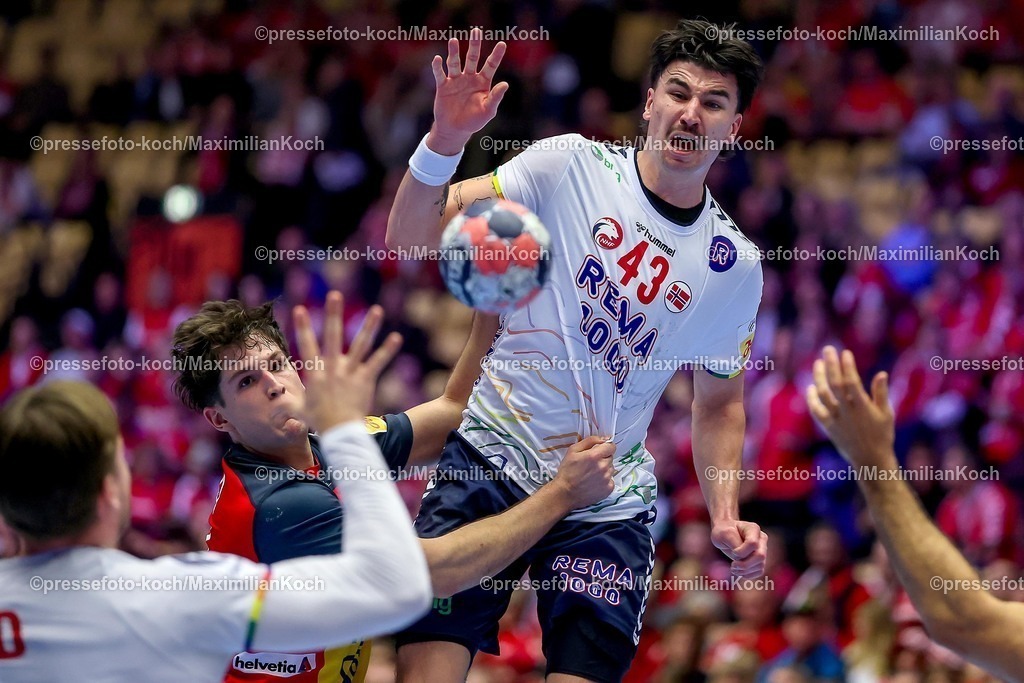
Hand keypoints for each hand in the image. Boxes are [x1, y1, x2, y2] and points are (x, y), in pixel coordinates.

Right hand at [292, 291, 401, 433]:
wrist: (340, 432)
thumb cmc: (319, 421)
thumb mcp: (299, 409)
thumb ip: (286, 401)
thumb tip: (270, 397)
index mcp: (316, 372)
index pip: (307, 345)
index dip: (303, 327)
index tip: (300, 309)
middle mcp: (333, 368)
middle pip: (333, 336)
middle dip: (333, 314)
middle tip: (335, 294)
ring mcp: (351, 372)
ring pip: (361, 345)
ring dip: (369, 327)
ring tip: (377, 309)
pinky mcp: (366, 379)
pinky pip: (378, 362)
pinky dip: (387, 350)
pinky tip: (396, 337)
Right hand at [427, 27, 508, 153]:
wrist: (455, 130)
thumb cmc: (474, 121)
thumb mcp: (488, 111)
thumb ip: (495, 97)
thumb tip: (505, 84)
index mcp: (483, 82)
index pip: (491, 65)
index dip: (496, 55)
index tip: (502, 44)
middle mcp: (469, 78)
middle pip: (472, 58)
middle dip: (474, 45)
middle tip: (476, 31)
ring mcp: (456, 81)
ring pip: (455, 63)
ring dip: (453, 52)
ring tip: (453, 40)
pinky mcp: (443, 86)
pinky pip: (440, 74)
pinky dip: (438, 67)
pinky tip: (438, 59)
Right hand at [551, 436, 615, 509]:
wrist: (565, 493)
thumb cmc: (567, 471)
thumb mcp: (573, 450)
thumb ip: (590, 441)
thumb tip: (604, 438)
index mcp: (595, 456)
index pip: (611, 446)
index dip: (606, 447)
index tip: (600, 451)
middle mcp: (603, 467)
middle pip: (610, 457)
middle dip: (603, 458)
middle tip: (591, 464)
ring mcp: (607, 479)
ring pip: (611, 469)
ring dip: (604, 469)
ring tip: (592, 474)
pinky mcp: (608, 489)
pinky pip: (611, 480)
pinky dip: (605, 480)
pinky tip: (594, 482)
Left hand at [711, 520, 767, 577]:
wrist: (725, 534)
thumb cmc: (723, 531)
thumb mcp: (724, 534)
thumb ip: (733, 543)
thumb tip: (741, 557)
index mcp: (753, 529)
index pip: (753, 543)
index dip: (741, 552)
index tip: (732, 552)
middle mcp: (761, 539)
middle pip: (760, 556)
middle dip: (745, 564)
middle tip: (733, 565)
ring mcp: (763, 550)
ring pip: (760, 565)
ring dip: (745, 571)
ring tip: (733, 568)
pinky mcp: (760, 560)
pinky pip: (759, 571)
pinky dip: (748, 575)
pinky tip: (738, 572)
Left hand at [806, 346, 894, 467]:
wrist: (870, 460)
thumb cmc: (882, 435)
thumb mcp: (886, 414)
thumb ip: (881, 393)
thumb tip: (881, 373)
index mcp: (863, 407)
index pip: (852, 382)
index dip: (847, 366)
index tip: (845, 352)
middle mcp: (847, 411)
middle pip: (835, 384)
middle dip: (831, 365)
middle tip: (828, 349)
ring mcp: (835, 419)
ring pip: (823, 395)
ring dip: (819, 377)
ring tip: (817, 363)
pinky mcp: (828, 427)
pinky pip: (816, 411)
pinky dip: (811, 398)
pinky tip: (811, 386)